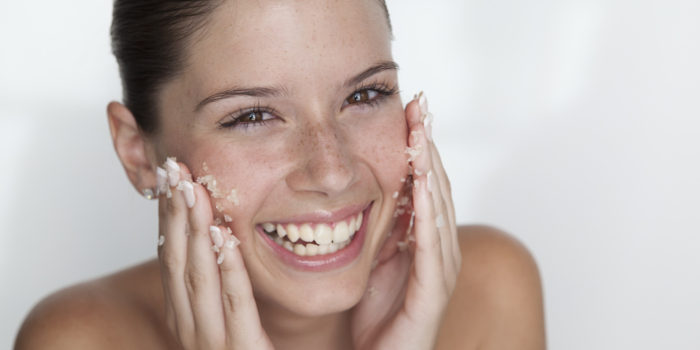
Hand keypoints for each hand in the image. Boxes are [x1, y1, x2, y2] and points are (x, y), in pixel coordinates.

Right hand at [156, 159, 273, 348]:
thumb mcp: (226, 316)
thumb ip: (218, 282)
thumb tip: (214, 232)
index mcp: (184, 316)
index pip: (171, 257)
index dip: (168, 215)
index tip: (168, 176)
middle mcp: (190, 328)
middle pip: (178, 261)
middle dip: (175, 213)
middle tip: (174, 168)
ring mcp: (213, 343)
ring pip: (199, 278)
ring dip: (194, 232)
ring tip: (193, 190)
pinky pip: (235, 305)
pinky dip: (228, 269)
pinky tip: (225, 237)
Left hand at [350, 92, 461, 349]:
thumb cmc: (376, 315)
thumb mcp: (374, 258)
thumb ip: (380, 226)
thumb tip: (368, 187)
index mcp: (426, 238)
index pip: (425, 182)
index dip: (419, 146)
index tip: (411, 108)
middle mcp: (440, 248)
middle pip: (436, 185)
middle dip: (428, 144)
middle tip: (420, 104)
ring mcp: (441, 268)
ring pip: (437, 206)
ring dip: (429, 166)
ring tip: (420, 129)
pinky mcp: (434, 289)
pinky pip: (431, 242)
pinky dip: (427, 210)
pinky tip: (420, 182)